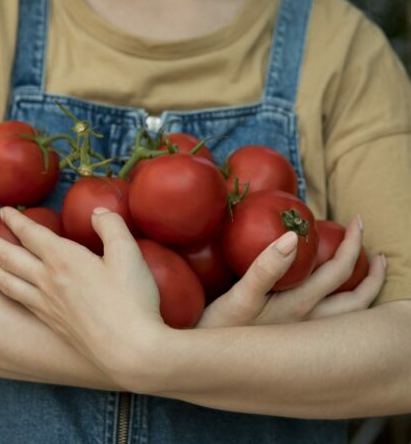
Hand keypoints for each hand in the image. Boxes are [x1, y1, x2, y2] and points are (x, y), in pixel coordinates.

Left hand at [0, 207, 164, 383]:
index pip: (32, 234)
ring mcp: (46, 304)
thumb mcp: (128, 254)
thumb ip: (112, 226)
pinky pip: (16, 300)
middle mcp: (49, 281)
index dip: (16, 221)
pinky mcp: (51, 323)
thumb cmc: (132, 300)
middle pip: (8, 256)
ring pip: (5, 280)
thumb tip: (98, 212)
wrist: (130, 350)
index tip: (3, 211)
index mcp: (65, 260)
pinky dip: (1, 288)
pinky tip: (0, 288)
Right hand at [198, 216, 385, 327]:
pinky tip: (327, 296)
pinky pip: (329, 322)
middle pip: (356, 302)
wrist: (205, 361)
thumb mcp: (239, 297)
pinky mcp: (290, 339)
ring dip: (363, 294)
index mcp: (299, 308)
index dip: (352, 245)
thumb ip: (265, 268)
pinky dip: (340, 306)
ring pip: (346, 317)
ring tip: (367, 275)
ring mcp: (301, 334)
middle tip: (377, 254)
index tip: (356, 221)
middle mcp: (308, 324)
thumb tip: (292, 238)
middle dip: (372, 276)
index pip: (338, 273)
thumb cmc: (218, 329)